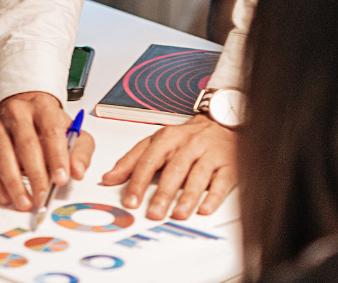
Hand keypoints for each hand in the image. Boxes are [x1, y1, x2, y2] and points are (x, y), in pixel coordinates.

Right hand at [0, 91, 95, 210]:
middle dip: (35, 175)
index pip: (51, 131)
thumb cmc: (50, 125)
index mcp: (43, 108)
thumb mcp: (74, 133)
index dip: (56, 157)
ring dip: (13, 183)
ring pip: (3, 154)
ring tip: (24, 202)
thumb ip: (80, 152)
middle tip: (42, 197)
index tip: (61, 179)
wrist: (27, 109)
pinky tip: (4, 196)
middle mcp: (18, 114)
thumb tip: (78, 171)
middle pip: (25, 144)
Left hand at [100, 114, 236, 220]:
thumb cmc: (187, 137)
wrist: (222, 122)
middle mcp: (189, 145)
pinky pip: (221, 181)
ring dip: (187, 197)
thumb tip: (109, 178)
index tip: (131, 200)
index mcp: (168, 138)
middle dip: (163, 193)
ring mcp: (209, 154)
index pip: (149, 160)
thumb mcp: (156, 142)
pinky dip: (213, 197)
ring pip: (198, 176)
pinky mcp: (228, 165)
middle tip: (154, 213)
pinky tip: (205, 209)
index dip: (139, 181)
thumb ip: (132, 160)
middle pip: (174, 169)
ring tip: (178, 214)